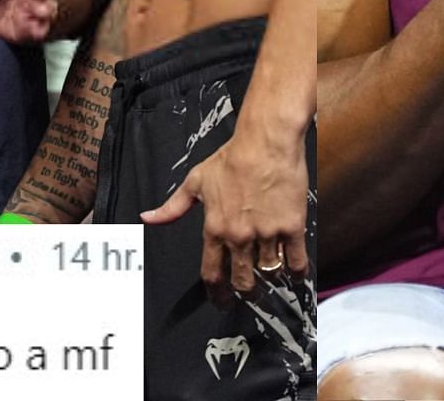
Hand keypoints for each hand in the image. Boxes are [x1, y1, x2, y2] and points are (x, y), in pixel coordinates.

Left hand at [142, 117, 309, 307]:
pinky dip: (296, 271)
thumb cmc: (230, 159)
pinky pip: (296, 261)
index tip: (222, 302)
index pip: (212, 273)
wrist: (265, 143)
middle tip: (250, 292)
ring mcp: (267, 233)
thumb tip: (147, 218)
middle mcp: (239, 236)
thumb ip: (173, 207)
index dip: (217, 294)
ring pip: (269, 272)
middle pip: (243, 281)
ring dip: (271, 277)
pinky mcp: (291, 227)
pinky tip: (294, 272)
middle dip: (246, 291)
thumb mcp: (195, 182)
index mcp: (214, 228)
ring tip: (272, 276)